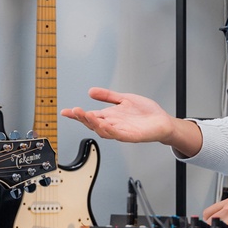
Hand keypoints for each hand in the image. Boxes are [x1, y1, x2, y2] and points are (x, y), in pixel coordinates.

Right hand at [60, 86, 176, 144]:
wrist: (162, 121)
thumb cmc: (145, 113)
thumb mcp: (124, 99)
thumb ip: (107, 96)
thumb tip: (90, 91)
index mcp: (109, 116)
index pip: (90, 115)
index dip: (77, 115)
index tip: (65, 112)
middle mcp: (113, 124)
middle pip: (93, 123)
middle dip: (82, 118)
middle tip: (74, 111)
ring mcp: (121, 131)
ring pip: (102, 130)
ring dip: (93, 124)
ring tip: (86, 115)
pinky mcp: (130, 136)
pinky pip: (117, 134)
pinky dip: (109, 130)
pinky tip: (103, 124)